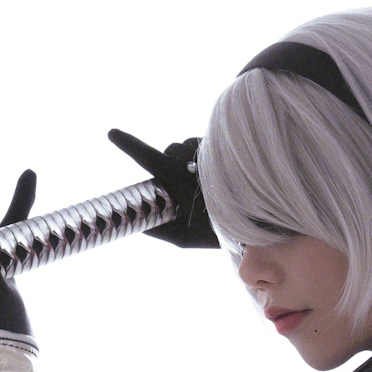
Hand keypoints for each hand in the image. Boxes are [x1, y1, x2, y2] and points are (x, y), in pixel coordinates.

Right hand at [107, 128, 215, 248]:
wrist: (260, 221)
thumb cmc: (221, 230)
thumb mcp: (186, 238)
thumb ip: (160, 231)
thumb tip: (139, 225)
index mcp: (178, 177)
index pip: (147, 157)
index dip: (128, 145)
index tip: (112, 133)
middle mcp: (192, 159)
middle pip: (168, 150)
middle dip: (167, 162)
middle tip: (179, 188)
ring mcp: (208, 151)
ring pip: (185, 146)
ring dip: (186, 159)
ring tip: (201, 182)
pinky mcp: (222, 148)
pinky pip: (202, 144)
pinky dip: (202, 156)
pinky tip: (214, 173)